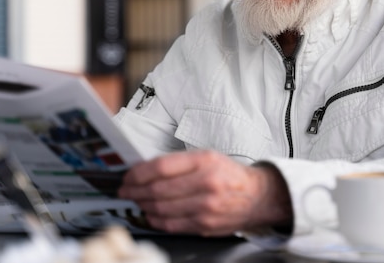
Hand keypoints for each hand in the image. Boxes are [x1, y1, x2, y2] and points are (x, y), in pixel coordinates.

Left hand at [117, 150, 292, 235]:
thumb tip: (146, 171)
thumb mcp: (209, 157)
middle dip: (134, 190)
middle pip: (157, 189)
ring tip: (136, 201)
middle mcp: (206, 183)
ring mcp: (205, 206)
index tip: (128, 176)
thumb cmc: (230, 176)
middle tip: (125, 190)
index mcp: (205, 161)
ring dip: (142, 205)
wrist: (257, 197)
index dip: (138, 173)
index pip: (161, 167)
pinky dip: (155, 220)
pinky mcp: (204, 225)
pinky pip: (171, 224)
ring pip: (161, 208)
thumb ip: (179, 163)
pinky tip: (150, 213)